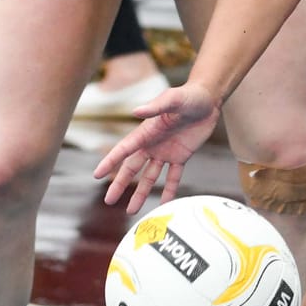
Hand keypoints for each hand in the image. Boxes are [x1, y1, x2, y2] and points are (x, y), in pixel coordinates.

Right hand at [91, 83, 220, 213]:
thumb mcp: (172, 99)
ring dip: (140, 193)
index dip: (110, 162)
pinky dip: (169, 190)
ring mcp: (165, 152)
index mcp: (146, 131)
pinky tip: (164, 204)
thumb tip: (135, 111)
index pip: (124, 150)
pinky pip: (173, 177)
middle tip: (108, 201)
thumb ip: (155, 107)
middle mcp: (152, 144)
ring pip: (149, 177)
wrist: (208, 99)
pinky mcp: (181, 156)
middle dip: (120, 184)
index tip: (97, 175)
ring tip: (131, 211)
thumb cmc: (188, 95)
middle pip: (132, 168)